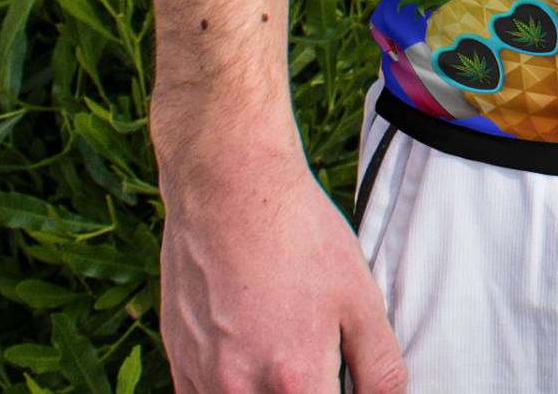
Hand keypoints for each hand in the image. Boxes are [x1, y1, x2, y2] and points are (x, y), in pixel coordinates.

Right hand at [158, 131, 405, 393]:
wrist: (231, 183)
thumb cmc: (297, 232)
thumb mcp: (361, 295)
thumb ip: (379, 366)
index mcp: (295, 379)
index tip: (335, 379)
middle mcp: (241, 389)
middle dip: (301, 390)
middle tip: (313, 359)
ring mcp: (203, 379)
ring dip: (264, 389)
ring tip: (280, 346)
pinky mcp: (178, 361)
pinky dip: (228, 386)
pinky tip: (248, 349)